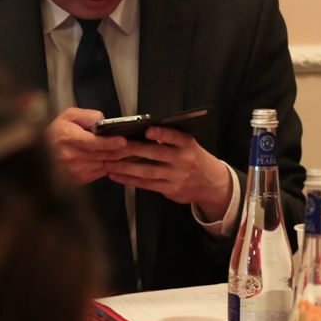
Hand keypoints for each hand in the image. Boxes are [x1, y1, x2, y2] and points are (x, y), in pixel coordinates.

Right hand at [46, 108, 130, 184]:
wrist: (41, 155)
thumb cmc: (56, 133)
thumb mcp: (68, 116)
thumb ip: (87, 116)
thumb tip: (101, 122)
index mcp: (68, 138)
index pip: (92, 143)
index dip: (109, 142)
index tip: (122, 140)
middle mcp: (72, 156)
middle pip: (104, 155)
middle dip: (124, 150)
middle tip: (140, 145)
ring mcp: (77, 169)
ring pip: (106, 165)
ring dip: (122, 160)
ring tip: (137, 152)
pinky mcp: (81, 178)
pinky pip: (103, 172)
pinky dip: (115, 167)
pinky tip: (125, 161)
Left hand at [105, 127, 232, 218]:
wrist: (211, 183)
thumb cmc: (194, 159)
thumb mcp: (189, 144)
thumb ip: (171, 138)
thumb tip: (144, 130)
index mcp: (187, 145)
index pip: (174, 136)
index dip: (162, 134)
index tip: (148, 131)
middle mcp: (183, 160)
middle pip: (155, 154)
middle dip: (132, 150)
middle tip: (114, 147)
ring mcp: (176, 177)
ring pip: (147, 171)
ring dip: (125, 168)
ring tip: (109, 163)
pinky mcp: (170, 190)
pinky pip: (146, 184)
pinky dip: (130, 180)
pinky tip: (117, 176)